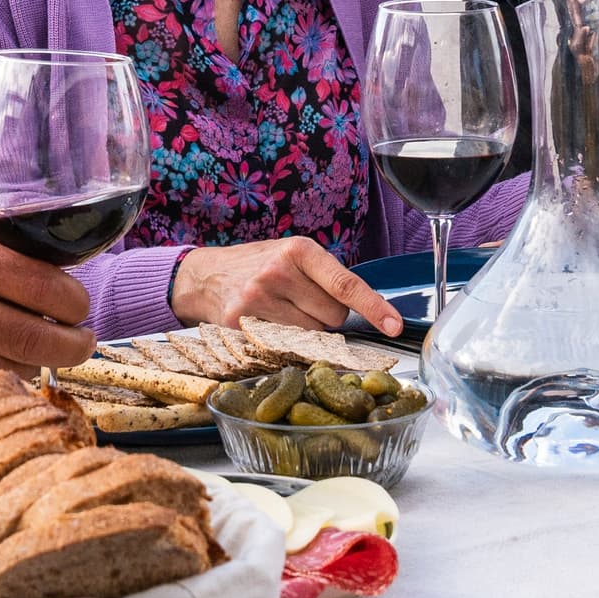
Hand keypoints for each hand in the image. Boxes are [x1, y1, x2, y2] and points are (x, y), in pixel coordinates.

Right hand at [0, 224, 95, 369]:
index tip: (79, 309)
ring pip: (15, 367)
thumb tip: (56, 279)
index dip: (75, 304)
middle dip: (74, 345)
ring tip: (40, 353)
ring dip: (38, 365)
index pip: (43, 285)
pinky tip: (3, 367)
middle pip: (38, 337)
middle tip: (81, 342)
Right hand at [171, 238, 398, 335]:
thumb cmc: (258, 266)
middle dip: (326, 317)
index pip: (345, 284)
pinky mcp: (241, 324)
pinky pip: (284, 347)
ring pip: (311, 336)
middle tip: (301, 303)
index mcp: (298, 250)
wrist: (204, 277)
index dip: (374, 306)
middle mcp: (278, 272)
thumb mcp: (291, 256)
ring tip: (282, 313)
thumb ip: (325, 278)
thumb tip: (367, 311)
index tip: (395, 324)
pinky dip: (284, 343)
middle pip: (333, 317)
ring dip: (306, 332)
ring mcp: (257, 299)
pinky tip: (267, 326)